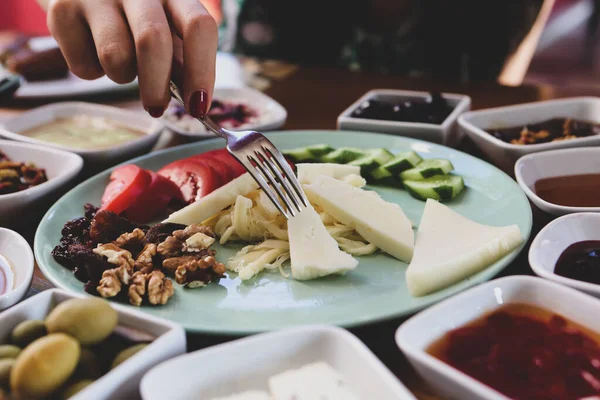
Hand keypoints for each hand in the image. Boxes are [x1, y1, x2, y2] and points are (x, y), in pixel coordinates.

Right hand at [39, 0, 217, 117]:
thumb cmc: (135, 17)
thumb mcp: (166, 29)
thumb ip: (181, 60)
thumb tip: (196, 102)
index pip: (198, 26)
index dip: (202, 71)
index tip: (199, 106)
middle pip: (153, 40)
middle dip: (157, 85)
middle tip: (156, 108)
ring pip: (115, 56)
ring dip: (122, 76)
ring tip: (121, 63)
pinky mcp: (61, 10)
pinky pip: (84, 66)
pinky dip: (93, 72)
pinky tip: (93, 52)